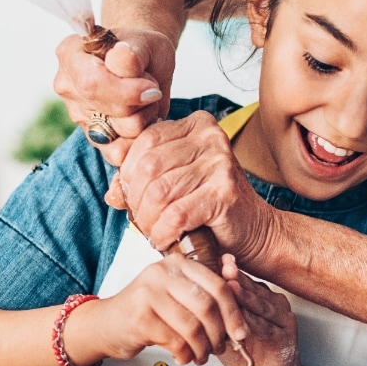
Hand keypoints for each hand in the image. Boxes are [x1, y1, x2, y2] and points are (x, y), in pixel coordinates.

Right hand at [53, 28, 176, 166]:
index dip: (127, 91)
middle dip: (139, 103)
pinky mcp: (93, 138)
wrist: (145, 65)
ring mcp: (78, 114)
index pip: (91, 82)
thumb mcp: (144, 42)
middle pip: (106, 110)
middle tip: (150, 88)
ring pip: (116, 133)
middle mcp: (67, 86)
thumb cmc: (142, 50)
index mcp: (70, 54)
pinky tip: (143, 120)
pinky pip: (117, 152)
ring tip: (144, 101)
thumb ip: (132, 53)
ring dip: (143, 119)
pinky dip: (138, 140)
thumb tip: (119, 60)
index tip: (152, 87)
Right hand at [75, 254, 247, 365]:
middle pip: (207, 305)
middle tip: (220, 348)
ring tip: (200, 356)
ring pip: (193, 327)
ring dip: (202, 348)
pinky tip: (183, 357)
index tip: (240, 333)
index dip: (234, 312)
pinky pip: (176, 341)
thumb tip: (242, 303)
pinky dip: (185, 355)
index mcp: (177, 263)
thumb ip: (204, 295)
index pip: (217, 285)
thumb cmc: (146, 312)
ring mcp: (148, 293)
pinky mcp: (139, 317)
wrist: (104, 325)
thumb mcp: (176, 296)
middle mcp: (162, 273)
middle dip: (219, 333)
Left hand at [119, 113, 280, 263]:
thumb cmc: (211, 207)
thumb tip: (112, 192)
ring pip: (159, 192)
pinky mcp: (224, 193)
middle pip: (148, 166)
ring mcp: (220, 163)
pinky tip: (165, 240)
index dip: (128, 173)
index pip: (144, 141)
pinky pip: (176, 214)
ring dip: (148, 220)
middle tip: (142, 219)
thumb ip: (142, 180)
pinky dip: (163, 233)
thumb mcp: (174, 183)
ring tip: (153, 231)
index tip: (132, 196)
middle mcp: (211, 137)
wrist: (254, 231)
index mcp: (197, 125)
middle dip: (136, 199)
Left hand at [217, 255, 304, 365]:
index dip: (229, 271)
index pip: (243, 281)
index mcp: (261, 297)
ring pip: (260, 305)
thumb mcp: (228, 327)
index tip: (214, 259)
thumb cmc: (249, 352)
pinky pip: (266, 327)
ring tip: (229, 286)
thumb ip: (217, 311)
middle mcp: (275, 304)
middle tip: (223, 266)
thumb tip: (189, 293)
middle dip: (236, 279)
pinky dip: (252, 322)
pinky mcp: (287, 337)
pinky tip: (241, 317)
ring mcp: (283, 319)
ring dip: (245, 296)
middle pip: (252, 289)